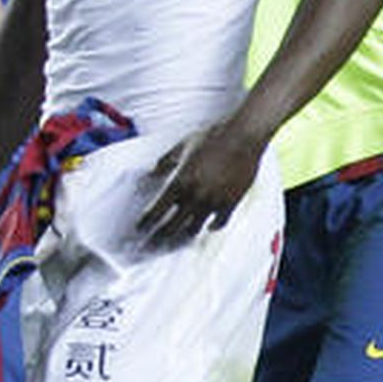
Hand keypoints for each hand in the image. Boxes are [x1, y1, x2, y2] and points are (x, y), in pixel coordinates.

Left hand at [135, 117, 266, 245]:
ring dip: (182, 236)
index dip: (146, 222)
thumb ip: (165, 162)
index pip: (157, 210)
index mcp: (180, 181)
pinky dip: (211, 227)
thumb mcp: (182, 146)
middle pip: (172, 226)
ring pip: (194, 229)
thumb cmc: (213, 136)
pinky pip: (219, 223)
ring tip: (175, 241)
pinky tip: (206, 227)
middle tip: (151, 245)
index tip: (140, 229)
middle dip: (159, 238)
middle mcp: (195, 196)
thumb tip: (151, 174)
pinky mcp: (231, 203)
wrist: (242, 136)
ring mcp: (214, 202)